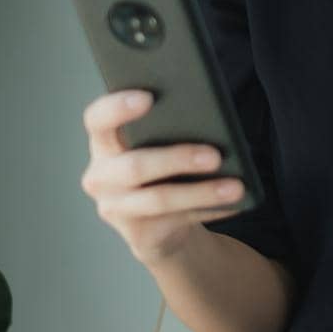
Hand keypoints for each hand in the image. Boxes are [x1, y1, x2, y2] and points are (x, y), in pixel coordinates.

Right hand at [79, 90, 246, 265]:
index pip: (97, 120)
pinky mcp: (137, 234)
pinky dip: (210, 210)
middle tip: (215, 155)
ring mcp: (115, 208)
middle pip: (135, 167)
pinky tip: (233, 203)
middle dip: (178, 159)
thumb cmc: (160, 167)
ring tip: (235, 187)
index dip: (117, 108)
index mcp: (104, 142)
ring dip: (202, 192)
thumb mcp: (157, 144)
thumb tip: (211, 119)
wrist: (155, 222)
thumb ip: (167, 127)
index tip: (148, 97)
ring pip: (160, 199)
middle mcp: (101, 176)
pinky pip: (177, 220)